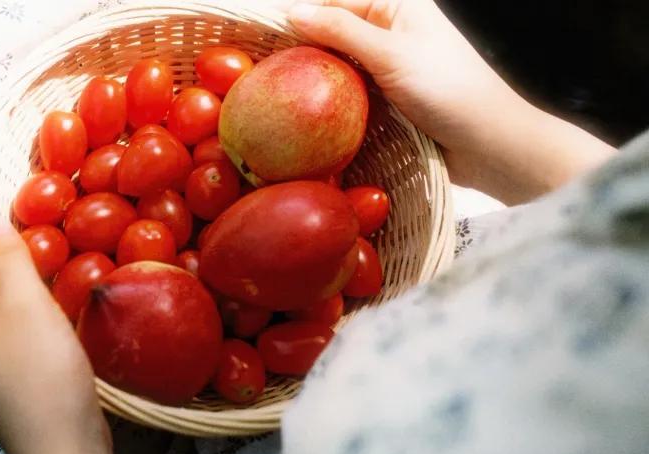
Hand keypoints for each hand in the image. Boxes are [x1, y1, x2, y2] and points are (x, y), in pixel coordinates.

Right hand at [288, 0, 614, 204]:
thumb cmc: (451, 92)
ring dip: (314, 76)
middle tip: (263, 68)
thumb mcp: (391, 54)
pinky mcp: (389, 98)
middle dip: (302, 47)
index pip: (334, 0)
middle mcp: (392, 29)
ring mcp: (389, 65)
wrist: (490, 145)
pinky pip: (349, 91)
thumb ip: (341, 30)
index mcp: (398, 5)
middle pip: (333, 31)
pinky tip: (307, 110)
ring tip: (277, 89)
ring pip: (338, 64)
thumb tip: (292, 10)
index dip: (297, 15)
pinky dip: (330, 98)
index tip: (258, 34)